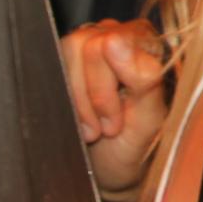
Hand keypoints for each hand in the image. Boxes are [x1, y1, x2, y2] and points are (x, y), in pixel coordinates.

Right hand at [61, 19, 167, 201]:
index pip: (114, 43)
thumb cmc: (138, 143)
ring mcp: (93, 41)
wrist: (116, 167)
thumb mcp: (148, 118)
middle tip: (105, 128)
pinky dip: (64, 99)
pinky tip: (80, 119)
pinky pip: (53, 64)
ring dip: (78, 100)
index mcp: (150, 43)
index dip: (105, 90)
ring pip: (68, 50)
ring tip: (93, 127)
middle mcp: (121, 34)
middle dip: (92, 97)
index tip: (114, 124)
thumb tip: (114, 40)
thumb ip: (142, 78)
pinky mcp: (70, 57)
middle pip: (88, 46)